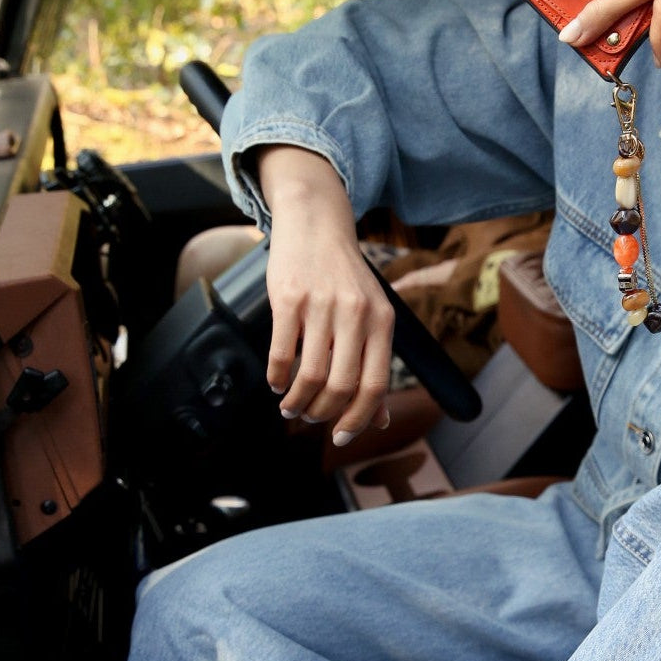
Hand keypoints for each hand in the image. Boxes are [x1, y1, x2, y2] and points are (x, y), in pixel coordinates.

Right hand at [258, 145, 392, 445]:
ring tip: (291, 406)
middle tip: (310, 418)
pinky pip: (282, 353)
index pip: (375, 384)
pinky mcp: (289, 299)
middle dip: (323, 413)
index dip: (358, 419)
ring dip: (297, 402)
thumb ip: (375, 363)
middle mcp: (356, 313)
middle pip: (341, 386)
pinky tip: (277, 382)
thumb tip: (380, 418)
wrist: (317, 224)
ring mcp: (322, 305)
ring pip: (310, 375)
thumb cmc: (345, 276)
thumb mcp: (371, 314)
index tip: (341, 436)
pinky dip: (278, 377)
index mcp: (382, 320)